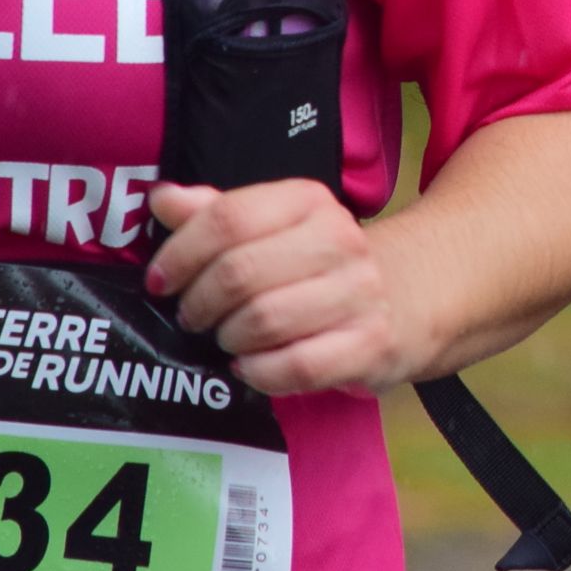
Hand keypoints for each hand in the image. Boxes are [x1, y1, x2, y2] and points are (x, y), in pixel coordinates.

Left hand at [146, 179, 434, 395]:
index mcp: (310, 201)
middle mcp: (341, 240)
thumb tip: (163, 198)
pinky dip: (259, 372)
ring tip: (228, 338)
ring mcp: (360, 292)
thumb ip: (214, 212)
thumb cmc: (318, 262)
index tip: (162, 281)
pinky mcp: (371, 343)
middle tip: (193, 317)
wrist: (408, 293)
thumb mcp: (273, 226)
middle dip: (198, 304)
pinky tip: (251, 365)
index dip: (180, 253)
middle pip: (238, 273)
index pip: (228, 218)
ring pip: (263, 321)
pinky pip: (295, 366)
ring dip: (228, 339)